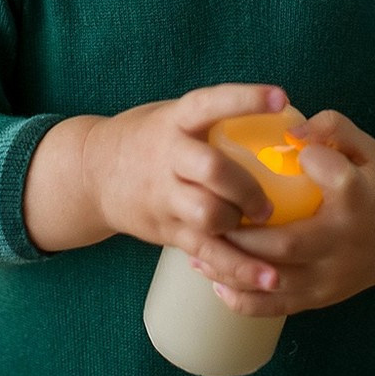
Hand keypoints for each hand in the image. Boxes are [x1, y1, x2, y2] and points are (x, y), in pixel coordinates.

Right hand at [82, 84, 289, 295]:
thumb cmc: (147, 139)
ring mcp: (164, 196)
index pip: (209, 104)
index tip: (280, 97)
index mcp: (174, 121)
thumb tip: (284, 120)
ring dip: (242, 223)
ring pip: (208, 214)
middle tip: (268, 199)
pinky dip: (240, 268)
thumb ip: (212, 119)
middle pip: (212, 169)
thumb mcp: (171, 116)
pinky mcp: (167, 230)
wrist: (91, 175)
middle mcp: (167, 157)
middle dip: (248, 186)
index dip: (245, 100)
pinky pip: (207, 252)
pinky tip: (269, 277)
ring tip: (259, 225)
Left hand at [191, 109, 374, 316]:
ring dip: (231, 267)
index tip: (285, 145)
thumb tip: (290, 130)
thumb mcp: (364, 147)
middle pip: (287, 243)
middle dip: (241, 233)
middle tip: (208, 212)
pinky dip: (241, 299)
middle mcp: (346, 243)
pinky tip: (214, 278)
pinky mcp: (321, 299)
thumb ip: (332, 126)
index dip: (308, 159)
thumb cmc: (373, 182)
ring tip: (198, 246)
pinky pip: (275, 306)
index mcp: (361, 199)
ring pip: (274, 281)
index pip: (334, 179)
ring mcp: (332, 277)